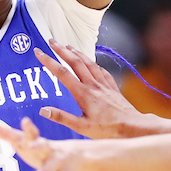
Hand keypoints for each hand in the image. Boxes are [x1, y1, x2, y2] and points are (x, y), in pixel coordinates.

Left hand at [0, 115, 84, 170]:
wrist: (77, 154)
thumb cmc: (42, 148)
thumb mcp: (25, 140)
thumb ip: (6, 132)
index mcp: (34, 141)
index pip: (24, 134)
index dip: (17, 129)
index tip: (10, 121)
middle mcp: (46, 150)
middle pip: (41, 147)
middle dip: (37, 145)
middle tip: (31, 146)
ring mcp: (56, 163)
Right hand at [36, 41, 152, 138]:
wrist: (131, 126)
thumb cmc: (107, 129)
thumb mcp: (81, 127)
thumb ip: (62, 117)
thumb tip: (43, 110)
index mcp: (82, 93)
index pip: (62, 73)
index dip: (49, 61)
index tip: (39, 52)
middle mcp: (93, 85)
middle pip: (75, 62)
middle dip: (62, 50)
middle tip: (51, 41)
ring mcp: (104, 84)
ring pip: (89, 63)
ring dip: (77, 53)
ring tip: (68, 46)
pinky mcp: (112, 87)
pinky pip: (101, 70)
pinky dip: (93, 63)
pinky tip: (91, 62)